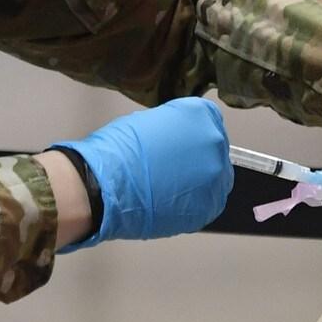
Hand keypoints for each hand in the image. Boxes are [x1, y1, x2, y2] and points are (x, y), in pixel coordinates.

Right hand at [55, 97, 232, 251]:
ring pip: (217, 177)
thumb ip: (173, 126)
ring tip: (170, 186)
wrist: (104, 187)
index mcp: (200, 115)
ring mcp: (216, 175)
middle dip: (198, 156)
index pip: (209, 119)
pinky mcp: (210, 206)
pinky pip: (209, 202)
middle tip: (174, 166)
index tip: (182, 142)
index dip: (191, 132)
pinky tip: (172, 201)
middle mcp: (214, 142)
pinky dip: (194, 202)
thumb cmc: (117, 152)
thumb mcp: (146, 120)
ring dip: (199, 180)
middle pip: (215, 148)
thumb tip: (177, 136)